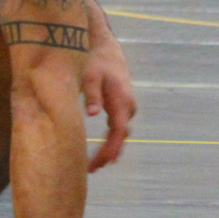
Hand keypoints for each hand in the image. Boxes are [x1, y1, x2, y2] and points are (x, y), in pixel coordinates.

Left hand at [81, 37, 135, 172]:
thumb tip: (93, 114)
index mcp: (121, 102)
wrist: (107, 48)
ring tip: (94, 165)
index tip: (97, 164)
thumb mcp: (90, 76)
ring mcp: (127, 106)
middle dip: (108, 154)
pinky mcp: (123, 105)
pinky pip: (119, 127)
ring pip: (121, 133)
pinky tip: (101, 149)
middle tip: (91, 169)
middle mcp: (128, 107)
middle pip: (121, 137)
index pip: (118, 133)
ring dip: (110, 149)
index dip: (109, 150)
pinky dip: (111, 140)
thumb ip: (92, 95)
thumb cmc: (96, 61)